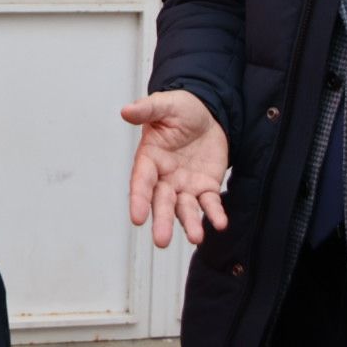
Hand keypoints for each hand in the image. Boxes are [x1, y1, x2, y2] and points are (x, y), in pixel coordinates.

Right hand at [123, 90, 229, 247]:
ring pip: (185, 209)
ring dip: (190, 223)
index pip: (142, 181)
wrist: (208, 113)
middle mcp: (165, 177)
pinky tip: (220, 223)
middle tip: (161, 241)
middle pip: (162, 202)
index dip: (139, 199)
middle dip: (162, 221)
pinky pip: (210, 204)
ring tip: (195, 237)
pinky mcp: (206, 187)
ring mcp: (185, 185)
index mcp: (150, 158)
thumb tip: (126, 110)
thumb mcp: (164, 105)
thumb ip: (147, 110)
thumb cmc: (181, 109)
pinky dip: (214, 214)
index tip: (137, 218)